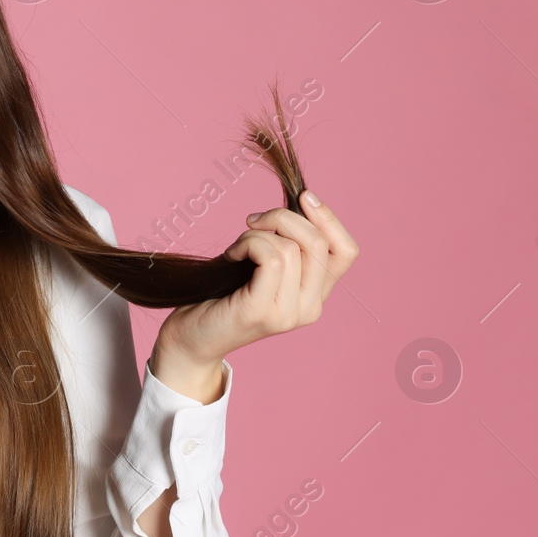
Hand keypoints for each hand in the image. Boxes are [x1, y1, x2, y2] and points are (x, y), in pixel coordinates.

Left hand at [152, 190, 359, 389]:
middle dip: (284, 216)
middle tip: (253, 220)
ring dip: (258, 233)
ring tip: (237, 246)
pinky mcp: (262, 311)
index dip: (329, 218)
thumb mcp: (263, 266)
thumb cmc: (222, 295)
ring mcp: (288, 314)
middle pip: (319, 242)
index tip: (303, 198)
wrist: (191, 339)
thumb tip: (300, 202)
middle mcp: (310, 308)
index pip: (346, 252)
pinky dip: (250, 243)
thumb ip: (287, 244)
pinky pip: (272, 257)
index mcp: (315, 296)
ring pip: (292, 247)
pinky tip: (232, 254)